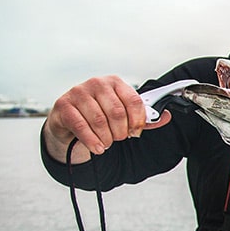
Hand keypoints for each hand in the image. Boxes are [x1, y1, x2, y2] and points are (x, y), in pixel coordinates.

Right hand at [43, 75, 170, 163]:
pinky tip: (98, 148)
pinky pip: (81, 126)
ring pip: (100, 121)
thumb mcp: (123, 114)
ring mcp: (78, 92)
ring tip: (107, 143)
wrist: (68, 119)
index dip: (138, 120)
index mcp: (114, 82)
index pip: (134, 101)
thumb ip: (144, 117)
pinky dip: (92, 141)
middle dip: (121, 132)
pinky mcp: (64, 106)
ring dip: (107, 138)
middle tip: (119, 138)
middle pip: (117, 113)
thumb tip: (165, 117)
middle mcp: (96, 83)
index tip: (136, 132)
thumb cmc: (99, 114)